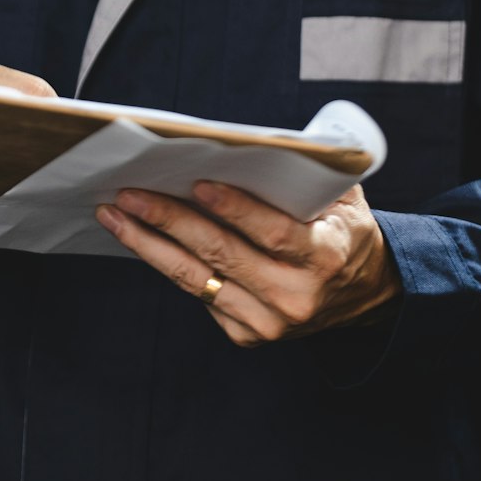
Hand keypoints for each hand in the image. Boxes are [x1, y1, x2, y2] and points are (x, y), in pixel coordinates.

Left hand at [95, 180, 400, 345]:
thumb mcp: (343, 196)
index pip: (274, 233)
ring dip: (150, 246)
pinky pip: (200, 295)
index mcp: (325, 256)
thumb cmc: (343, 229)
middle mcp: (296, 297)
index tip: (197, 183)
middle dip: (169, 221)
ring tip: (115, 216)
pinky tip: (142, 239)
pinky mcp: (249, 336)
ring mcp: (270, 324)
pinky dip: (168, 264)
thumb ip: (308, 173)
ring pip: (198, 280)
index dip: (236, 208)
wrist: (365, 293)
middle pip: (222, 255)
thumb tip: (253, 144)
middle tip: (129, 194)